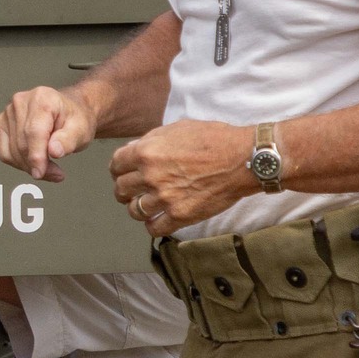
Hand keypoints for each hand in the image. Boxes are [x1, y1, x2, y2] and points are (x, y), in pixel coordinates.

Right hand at [0, 85, 98, 181]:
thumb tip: (54, 151)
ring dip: (29, 166)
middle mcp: (21, 102)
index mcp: (42, 98)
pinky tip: (35, 164)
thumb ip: (68, 140)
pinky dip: (19, 163)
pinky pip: (5, 152)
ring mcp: (9, 112)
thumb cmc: (74, 118)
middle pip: (22, 144)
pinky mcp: (3, 124)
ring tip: (49, 168)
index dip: (37, 156)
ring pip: (12, 151)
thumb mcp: (81, 130)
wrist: (68, 112)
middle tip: (55, 173)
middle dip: (37, 164)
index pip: (34, 132)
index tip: (40, 172)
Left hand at [108, 120, 255, 236]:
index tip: (122, 173)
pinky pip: (154, 228)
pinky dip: (152, 226)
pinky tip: (158, 220)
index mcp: (146, 152)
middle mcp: (151, 176)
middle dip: (124, 190)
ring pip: (134, 210)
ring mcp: (165, 197)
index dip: (117, 169)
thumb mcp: (176, 129)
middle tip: (131, 191)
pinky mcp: (181, 215)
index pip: (116, 165)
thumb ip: (151, 141)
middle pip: (121, 189)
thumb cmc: (214, 139)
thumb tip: (135, 150)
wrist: (242, 159)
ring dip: (137, 208)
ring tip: (145, 206)